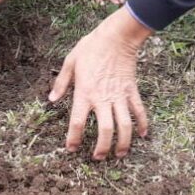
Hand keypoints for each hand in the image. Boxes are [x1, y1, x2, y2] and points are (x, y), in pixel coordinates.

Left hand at [48, 7, 151, 159]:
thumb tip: (52, 100)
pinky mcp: (132, 91)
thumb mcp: (70, 62)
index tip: (72, 149)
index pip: (78, 122)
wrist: (116, 37)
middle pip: (105, 130)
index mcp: (85, 93)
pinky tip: (142, 135)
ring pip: (124, 126)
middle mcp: (103, 98)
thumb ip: (61, 83)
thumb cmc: (91, 48)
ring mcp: (120, 96)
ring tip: (120, 154)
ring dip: (123, 143)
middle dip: (103, 148)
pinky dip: (143, 124)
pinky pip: (139, 111)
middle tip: (98, 157)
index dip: (74, 139)